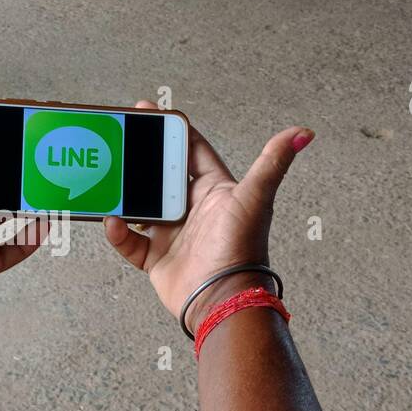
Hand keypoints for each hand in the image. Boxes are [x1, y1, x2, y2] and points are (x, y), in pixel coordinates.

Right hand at [104, 101, 313, 331]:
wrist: (222, 299)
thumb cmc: (241, 249)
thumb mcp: (255, 198)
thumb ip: (273, 162)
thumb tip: (304, 131)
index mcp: (215, 191)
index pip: (190, 151)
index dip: (171, 131)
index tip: (147, 110)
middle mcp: (193, 210)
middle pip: (161, 176)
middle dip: (140, 159)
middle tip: (118, 141)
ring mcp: (173, 234)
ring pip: (142, 207)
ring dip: (126, 194)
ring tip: (108, 179)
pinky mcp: (157, 259)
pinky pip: (130, 242)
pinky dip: (119, 233)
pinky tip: (112, 220)